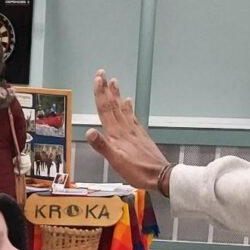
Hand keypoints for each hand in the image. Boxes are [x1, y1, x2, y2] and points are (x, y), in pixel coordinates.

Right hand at [85, 70, 167, 190]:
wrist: (160, 176)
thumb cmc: (138, 171)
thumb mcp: (116, 161)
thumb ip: (102, 146)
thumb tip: (89, 132)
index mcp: (117, 135)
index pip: (106, 110)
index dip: (100, 94)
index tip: (97, 79)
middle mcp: (125, 129)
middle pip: (114, 106)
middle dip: (107, 89)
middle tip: (103, 73)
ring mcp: (134, 132)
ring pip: (123, 109)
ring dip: (117, 95)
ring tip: (115, 83)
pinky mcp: (141, 136)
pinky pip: (133, 118)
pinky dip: (129, 108)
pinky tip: (129, 103)